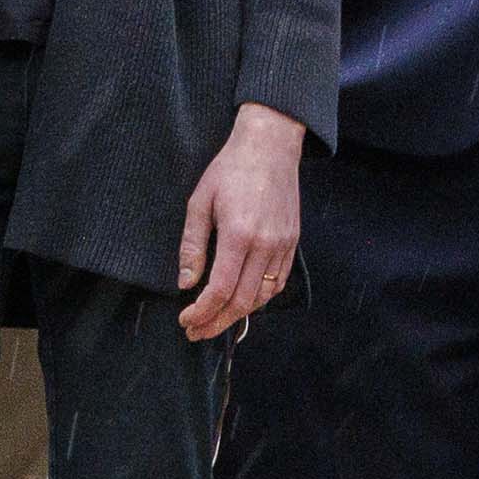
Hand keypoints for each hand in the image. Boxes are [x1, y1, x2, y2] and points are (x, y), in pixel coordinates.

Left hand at [175, 110, 307, 341]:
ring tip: (216, 321)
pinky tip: (242, 302)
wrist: (270, 146)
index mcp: (239, 234)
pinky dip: (260, 298)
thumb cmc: (230, 169)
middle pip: (243, 301)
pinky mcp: (292, 242)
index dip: (201, 312)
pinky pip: (278, 282)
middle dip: (216, 322)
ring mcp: (283, 245)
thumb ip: (192, 245)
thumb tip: (186, 282)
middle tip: (196, 332)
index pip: (221, 289)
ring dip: (238, 315)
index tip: (186, 320)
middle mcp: (265, 244)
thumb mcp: (200, 201)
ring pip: (263, 296)